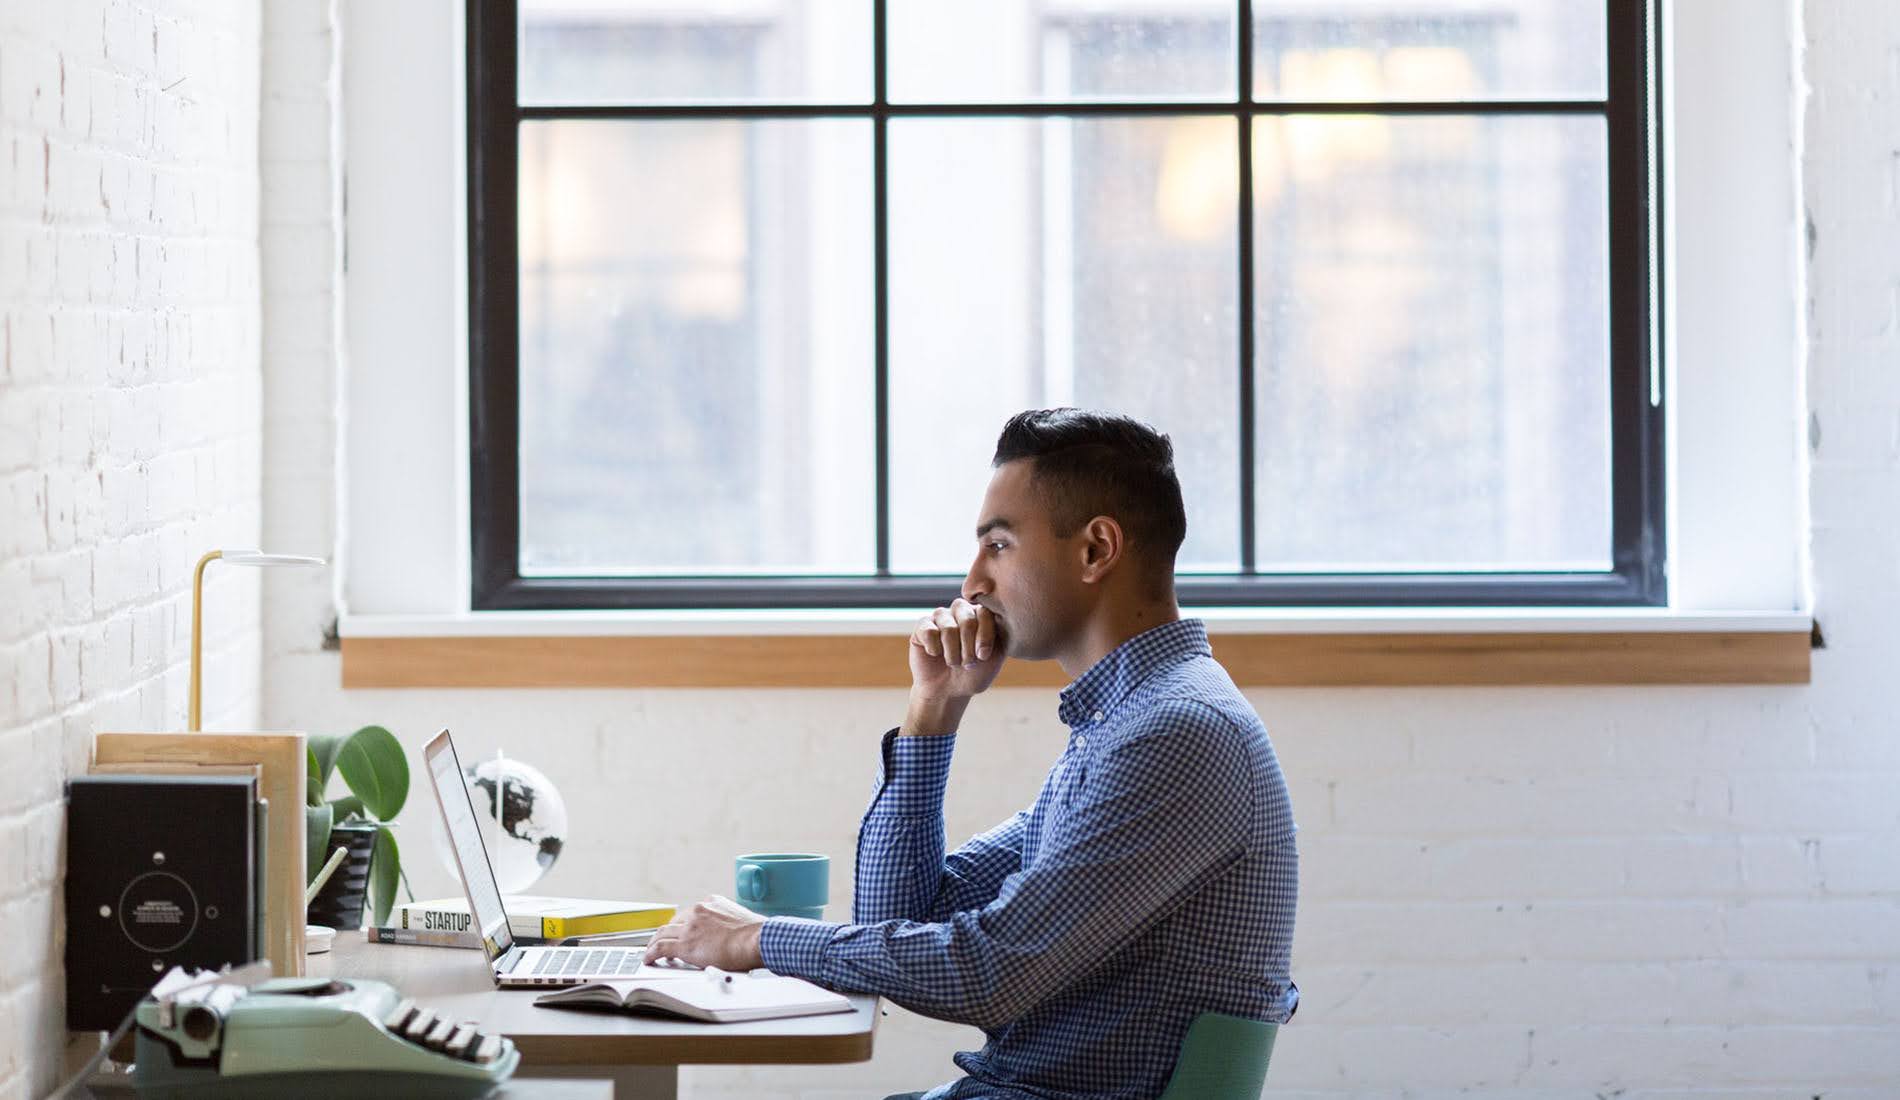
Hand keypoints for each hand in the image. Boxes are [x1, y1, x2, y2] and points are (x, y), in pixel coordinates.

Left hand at [641, 896, 765, 970]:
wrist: (756, 940)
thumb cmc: (756, 934)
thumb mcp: (742, 919)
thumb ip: (732, 923)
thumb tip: (737, 934)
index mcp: (712, 903)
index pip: (691, 913)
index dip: (684, 925)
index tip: (682, 931)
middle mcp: (698, 911)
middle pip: (674, 922)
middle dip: (669, 932)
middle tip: (664, 941)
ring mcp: (689, 927)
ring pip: (663, 933)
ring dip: (655, 942)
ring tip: (651, 951)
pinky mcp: (684, 944)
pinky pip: (660, 948)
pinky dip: (651, 953)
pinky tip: (649, 959)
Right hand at [907, 598, 1006, 707]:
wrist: (948, 691)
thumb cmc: (974, 673)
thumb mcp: (994, 656)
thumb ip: (999, 634)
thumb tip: (998, 616)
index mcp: (981, 614)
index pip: (985, 612)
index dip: (985, 637)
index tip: (983, 657)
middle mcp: (961, 610)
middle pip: (967, 619)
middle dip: (969, 648)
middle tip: (968, 663)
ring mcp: (940, 616)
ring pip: (948, 628)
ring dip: (952, 653)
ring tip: (953, 663)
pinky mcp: (922, 625)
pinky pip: (929, 632)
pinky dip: (935, 649)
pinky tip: (936, 655)